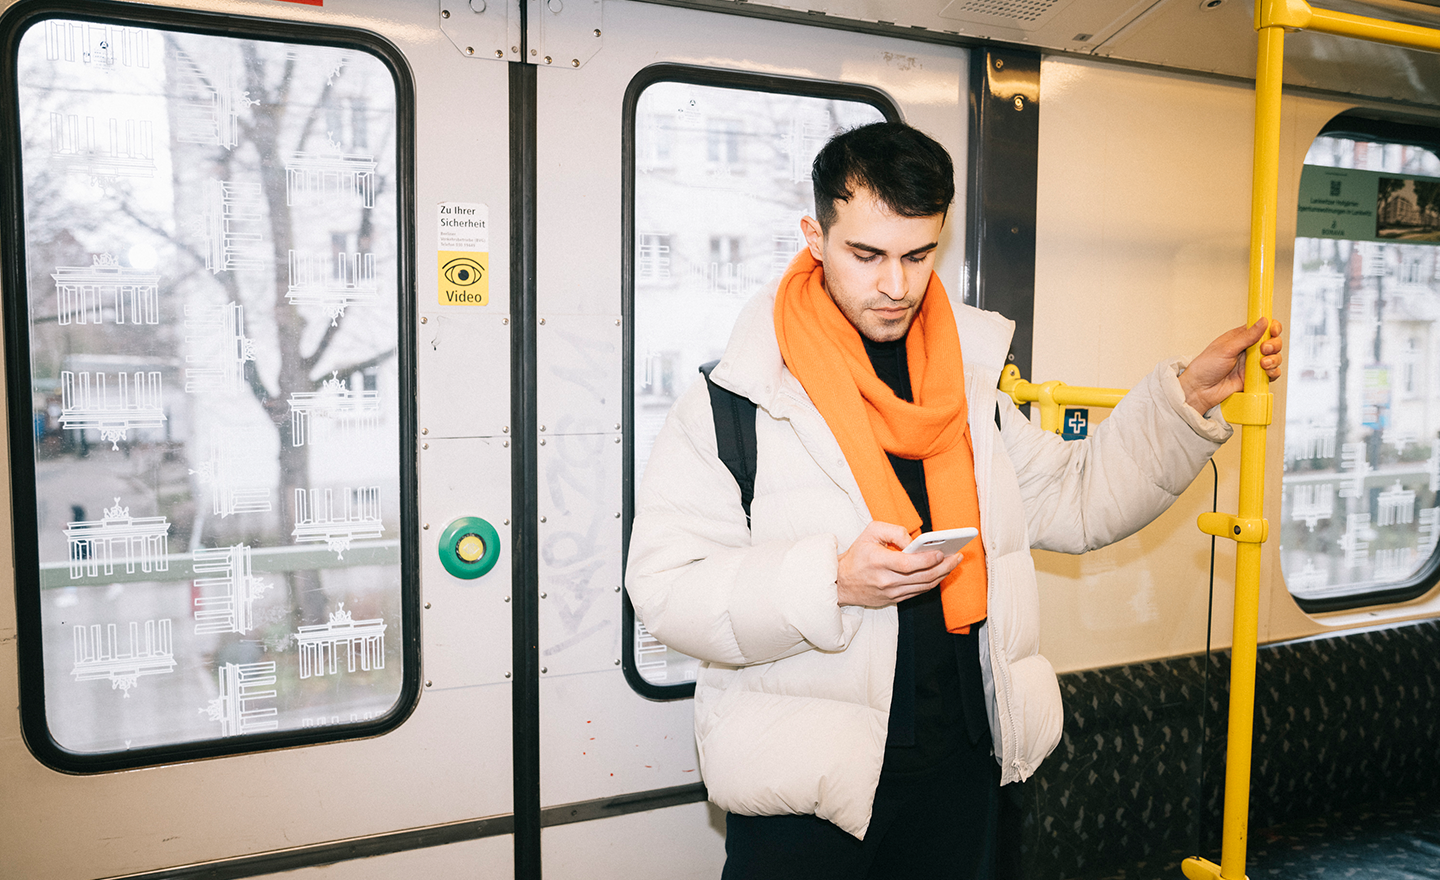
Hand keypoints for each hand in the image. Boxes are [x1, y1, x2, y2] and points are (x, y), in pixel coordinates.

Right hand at [836, 520, 959, 607]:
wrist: (841, 582)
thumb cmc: (857, 555)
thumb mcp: (871, 532)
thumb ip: (895, 531)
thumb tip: (915, 542)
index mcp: (878, 562)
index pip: (908, 564)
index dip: (928, 559)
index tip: (942, 552)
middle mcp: (886, 580)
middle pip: (922, 577)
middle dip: (944, 567)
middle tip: (957, 557)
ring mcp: (890, 593)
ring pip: (924, 586)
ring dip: (942, 575)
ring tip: (953, 563)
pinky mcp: (894, 600)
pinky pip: (918, 592)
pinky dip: (932, 583)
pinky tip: (941, 573)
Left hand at [1178, 317, 1283, 415]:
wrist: (1200, 390)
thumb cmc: (1206, 367)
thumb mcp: (1226, 348)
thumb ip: (1247, 336)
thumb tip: (1263, 321)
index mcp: (1241, 337)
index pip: (1263, 328)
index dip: (1272, 327)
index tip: (1273, 331)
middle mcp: (1249, 349)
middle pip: (1273, 342)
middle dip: (1274, 344)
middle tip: (1264, 349)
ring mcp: (1253, 364)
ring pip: (1275, 357)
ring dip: (1274, 359)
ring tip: (1263, 364)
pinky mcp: (1255, 378)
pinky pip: (1272, 373)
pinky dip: (1273, 372)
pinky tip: (1266, 372)